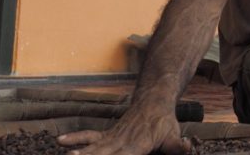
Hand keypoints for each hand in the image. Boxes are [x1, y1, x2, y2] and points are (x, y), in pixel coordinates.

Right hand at [57, 103, 190, 154]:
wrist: (154, 101)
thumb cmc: (164, 121)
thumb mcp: (174, 135)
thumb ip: (178, 146)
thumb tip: (188, 148)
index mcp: (137, 146)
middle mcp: (121, 142)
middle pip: (103, 154)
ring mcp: (113, 137)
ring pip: (94, 147)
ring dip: (80, 152)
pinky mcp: (108, 134)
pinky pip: (90, 136)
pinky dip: (76, 138)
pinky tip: (61, 141)